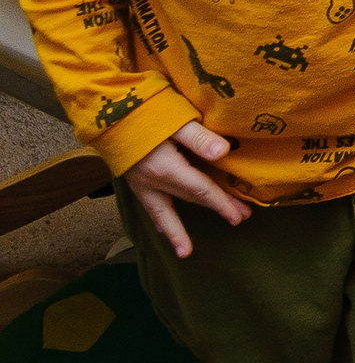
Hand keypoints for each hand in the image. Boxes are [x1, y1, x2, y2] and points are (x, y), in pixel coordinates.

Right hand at [126, 122, 247, 256]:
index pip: (201, 190)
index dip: (222, 203)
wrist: (106, 113)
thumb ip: (199, 137)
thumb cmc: (145, 112)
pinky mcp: (133, 181)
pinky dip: (158, 220)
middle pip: (190, 199)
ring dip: (177, 230)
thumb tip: (224, 152)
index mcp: (166, 169)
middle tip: (240, 218)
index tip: (241, 216)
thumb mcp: (176, 120)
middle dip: (215, 208)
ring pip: (164, 211)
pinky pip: (149, 207)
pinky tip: (162, 230)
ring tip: (185, 251)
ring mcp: (140, 184)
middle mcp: (152, 182)